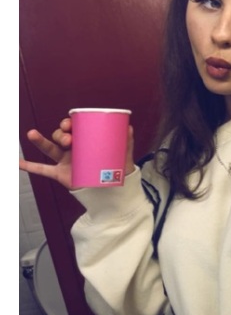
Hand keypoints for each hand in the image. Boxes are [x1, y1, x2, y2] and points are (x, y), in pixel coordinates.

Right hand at [19, 118, 135, 189]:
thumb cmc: (116, 171)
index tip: (71, 123)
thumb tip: (129, 127)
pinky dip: (30, 166)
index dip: (69, 122)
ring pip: (49, 148)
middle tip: (68, 140)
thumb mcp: (122, 156)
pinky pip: (43, 169)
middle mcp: (74, 149)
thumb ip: (126, 143)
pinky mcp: (61, 174)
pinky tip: (17, 162)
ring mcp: (65, 161)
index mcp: (86, 141)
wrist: (112, 192)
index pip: (74, 127)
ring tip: (32, 134)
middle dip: (61, 134)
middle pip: (61, 135)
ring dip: (40, 140)